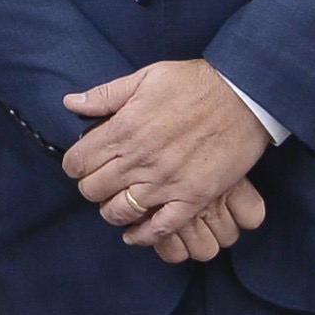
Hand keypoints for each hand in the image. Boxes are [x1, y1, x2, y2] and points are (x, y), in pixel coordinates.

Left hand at [63, 59, 271, 248]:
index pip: (78, 162)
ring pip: (118, 212)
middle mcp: (140, 160)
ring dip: (111, 210)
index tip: (82, 162)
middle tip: (101, 180)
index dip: (75, 164)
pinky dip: (142, 236)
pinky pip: (159, 229)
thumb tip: (71, 104)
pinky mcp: (192, 197)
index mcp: (124, 129)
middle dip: (90, 186)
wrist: (244, 95)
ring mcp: (166, 182)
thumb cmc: (195, 83)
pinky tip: (134, 233)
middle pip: (92, 190)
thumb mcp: (145, 77)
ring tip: (118, 201)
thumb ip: (105, 94)